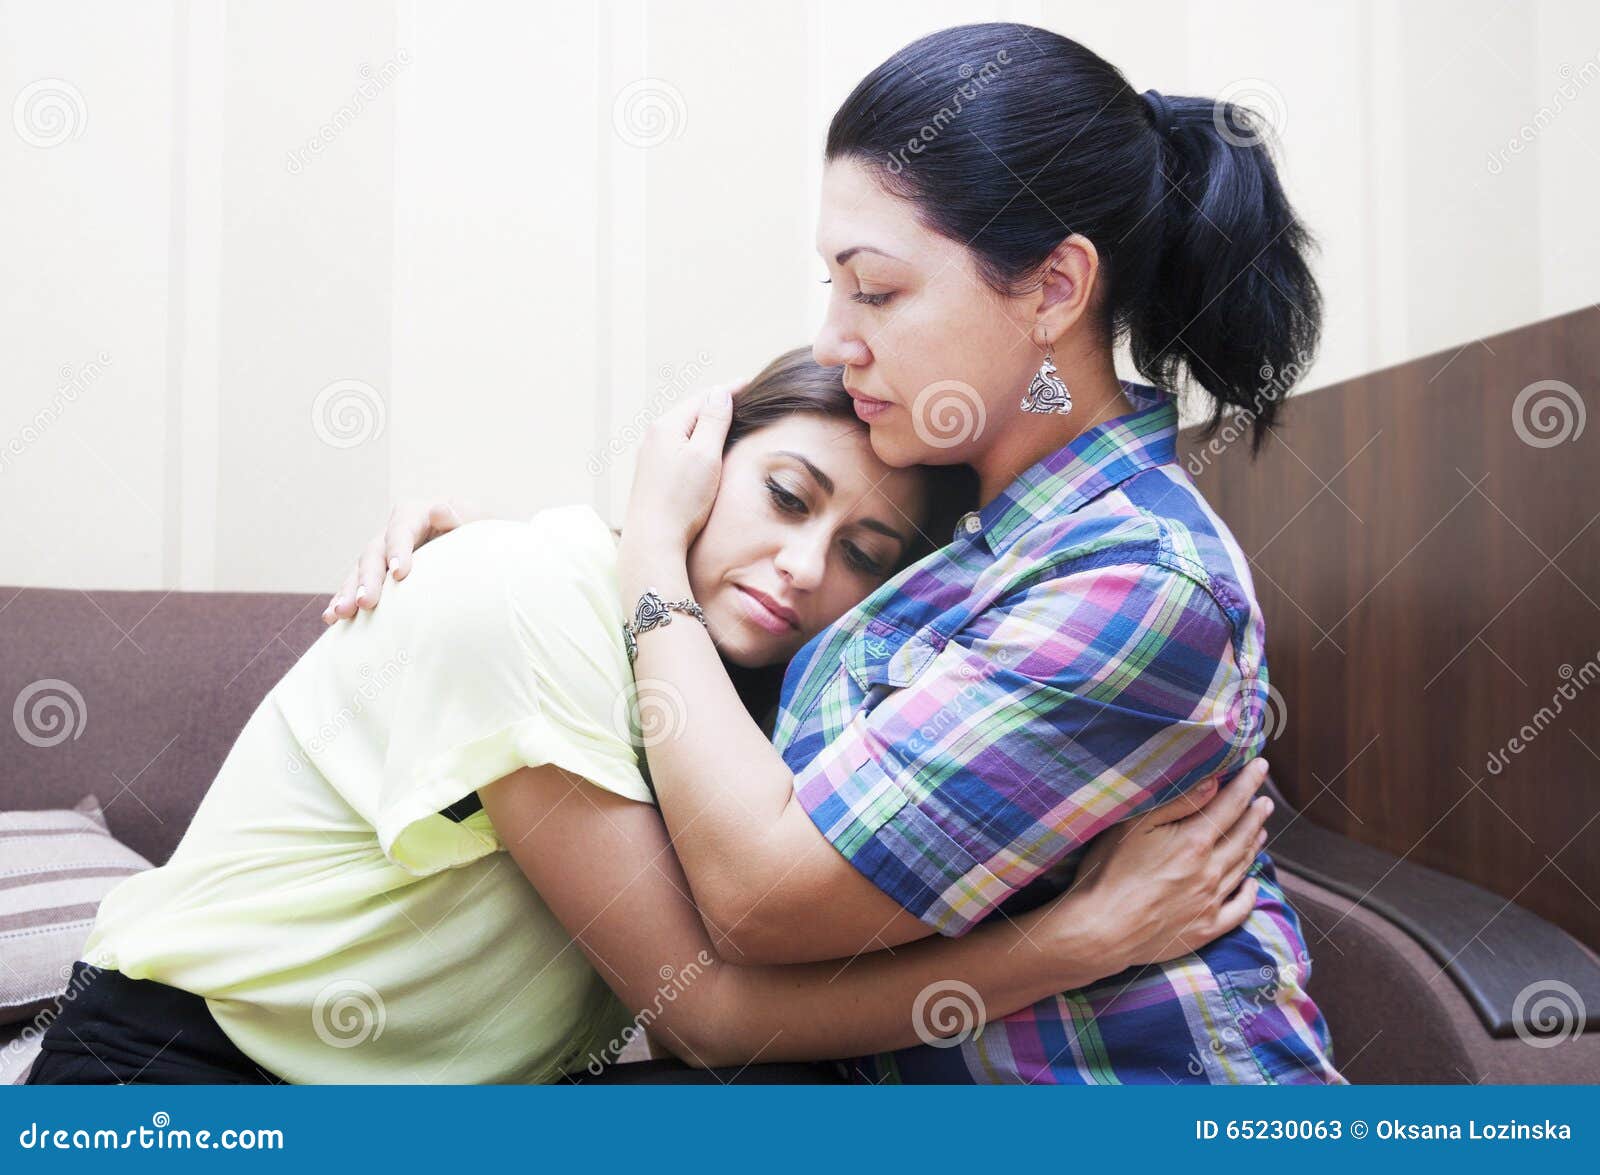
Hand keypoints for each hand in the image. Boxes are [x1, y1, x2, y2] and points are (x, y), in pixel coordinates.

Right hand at [322, 498, 482, 623]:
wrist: (473, 547)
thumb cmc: (476, 534)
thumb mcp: (474, 522)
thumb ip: (459, 518)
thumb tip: (439, 509)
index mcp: (415, 514)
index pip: (401, 530)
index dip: (398, 550)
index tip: (400, 574)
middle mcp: (392, 531)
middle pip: (374, 553)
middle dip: (368, 579)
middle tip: (366, 603)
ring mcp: (382, 552)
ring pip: (359, 571)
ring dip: (348, 592)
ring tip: (340, 614)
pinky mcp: (378, 573)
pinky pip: (355, 585)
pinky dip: (344, 599)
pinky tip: (333, 618)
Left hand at [618, 384, 738, 565]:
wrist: (654, 541)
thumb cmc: (682, 500)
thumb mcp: (705, 455)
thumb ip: (713, 421)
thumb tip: (720, 393)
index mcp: (666, 427)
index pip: (703, 398)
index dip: (728, 390)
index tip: (749, 383)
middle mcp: (653, 437)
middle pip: (690, 412)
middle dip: (715, 403)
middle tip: (741, 396)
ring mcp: (650, 457)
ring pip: (683, 431)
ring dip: (704, 423)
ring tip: (725, 419)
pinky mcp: (652, 476)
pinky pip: (677, 448)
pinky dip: (695, 441)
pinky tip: (703, 450)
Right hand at [1066, 758, 1274, 972]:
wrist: (1101, 931)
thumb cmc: (1109, 872)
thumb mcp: (1134, 826)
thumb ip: (1177, 804)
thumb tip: (1212, 783)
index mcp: (1194, 842)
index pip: (1230, 804)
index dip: (1248, 783)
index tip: (1261, 766)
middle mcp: (1211, 872)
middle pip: (1242, 835)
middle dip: (1256, 814)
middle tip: (1265, 801)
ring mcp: (1211, 902)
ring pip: (1243, 867)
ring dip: (1254, 845)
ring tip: (1261, 831)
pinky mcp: (1206, 929)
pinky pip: (1239, 909)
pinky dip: (1250, 892)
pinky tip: (1253, 883)